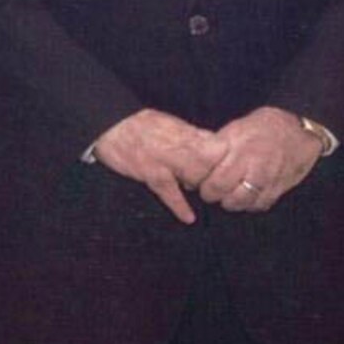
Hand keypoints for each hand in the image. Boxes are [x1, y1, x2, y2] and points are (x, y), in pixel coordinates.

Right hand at [92, 109, 221, 224]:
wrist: (113, 125)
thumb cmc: (145, 125)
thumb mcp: (174, 125)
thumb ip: (195, 138)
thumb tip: (218, 149)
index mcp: (187, 132)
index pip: (218, 146)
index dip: (227, 160)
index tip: (230, 168)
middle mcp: (179, 145)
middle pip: (210, 165)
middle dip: (216, 177)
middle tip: (216, 185)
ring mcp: (164, 160)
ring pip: (194, 177)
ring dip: (201, 188)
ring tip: (206, 196)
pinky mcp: (150, 174)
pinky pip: (169, 193)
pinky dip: (179, 206)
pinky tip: (189, 218)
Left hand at [200, 107, 325, 212]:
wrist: (301, 131)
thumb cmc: (264, 127)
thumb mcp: (236, 128)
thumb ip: (216, 146)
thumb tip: (192, 163)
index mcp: (236, 143)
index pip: (207, 168)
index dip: (198, 179)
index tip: (196, 180)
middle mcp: (250, 161)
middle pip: (219, 189)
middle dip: (210, 193)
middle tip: (211, 189)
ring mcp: (265, 177)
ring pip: (237, 202)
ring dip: (228, 201)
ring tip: (228, 192)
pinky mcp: (277, 189)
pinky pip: (256, 206)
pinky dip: (248, 204)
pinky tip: (246, 195)